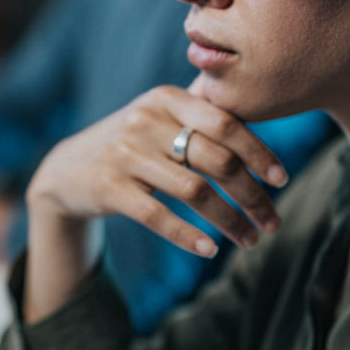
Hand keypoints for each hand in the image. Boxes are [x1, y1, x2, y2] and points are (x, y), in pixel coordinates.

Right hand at [26, 82, 287, 257]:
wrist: (67, 170)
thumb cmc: (131, 145)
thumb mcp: (159, 119)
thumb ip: (202, 117)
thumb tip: (265, 123)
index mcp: (166, 99)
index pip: (225, 122)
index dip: (259, 152)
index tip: (282, 179)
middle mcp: (145, 121)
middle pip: (216, 160)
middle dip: (252, 195)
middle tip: (273, 221)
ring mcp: (125, 154)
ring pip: (194, 192)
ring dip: (229, 221)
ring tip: (250, 240)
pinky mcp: (109, 188)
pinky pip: (158, 216)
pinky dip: (189, 236)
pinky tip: (211, 250)